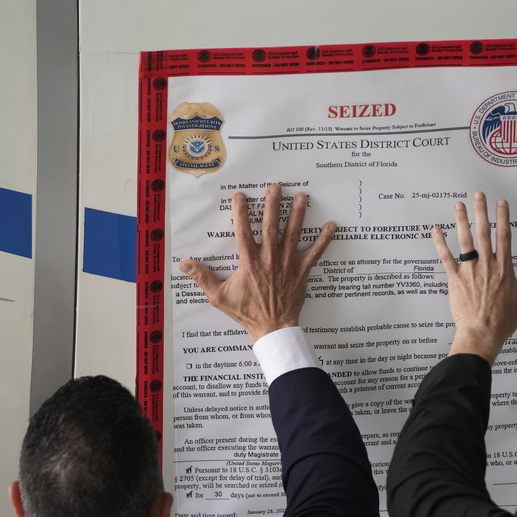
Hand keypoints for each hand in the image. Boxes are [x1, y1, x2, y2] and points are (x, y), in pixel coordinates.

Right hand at [179, 184, 335, 341]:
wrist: (272, 328)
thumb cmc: (246, 313)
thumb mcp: (219, 296)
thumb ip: (203, 277)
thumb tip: (184, 264)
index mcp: (249, 263)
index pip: (243, 231)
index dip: (240, 212)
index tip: (240, 196)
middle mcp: (269, 259)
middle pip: (271, 226)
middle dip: (273, 205)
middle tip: (275, 187)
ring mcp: (288, 264)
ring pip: (293, 234)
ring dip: (298, 214)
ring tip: (302, 196)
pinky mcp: (302, 272)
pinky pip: (316, 253)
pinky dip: (324, 240)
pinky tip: (331, 225)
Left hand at [432, 192, 516, 363]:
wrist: (482, 334)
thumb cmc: (503, 320)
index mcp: (504, 268)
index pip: (504, 237)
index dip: (503, 217)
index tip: (501, 202)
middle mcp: (487, 265)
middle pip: (484, 232)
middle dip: (481, 211)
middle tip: (478, 195)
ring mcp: (470, 271)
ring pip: (465, 241)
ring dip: (461, 220)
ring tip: (458, 204)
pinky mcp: (454, 279)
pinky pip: (445, 257)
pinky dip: (440, 243)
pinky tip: (436, 230)